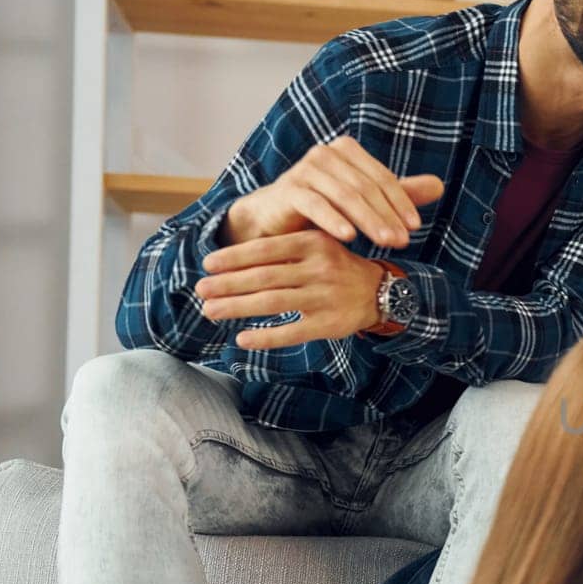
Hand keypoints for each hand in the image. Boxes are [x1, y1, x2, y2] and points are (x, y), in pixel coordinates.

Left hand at [196, 230, 384, 349]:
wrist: (382, 292)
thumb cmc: (338, 267)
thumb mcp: (317, 245)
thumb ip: (282, 248)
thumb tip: (232, 260)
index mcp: (313, 244)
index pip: (265, 250)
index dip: (233, 257)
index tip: (207, 264)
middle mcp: (319, 269)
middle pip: (264, 277)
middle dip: (227, 284)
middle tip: (200, 289)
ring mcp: (325, 298)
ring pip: (273, 303)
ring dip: (237, 307)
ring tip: (210, 311)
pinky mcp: (329, 324)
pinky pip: (292, 332)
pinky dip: (265, 337)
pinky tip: (242, 338)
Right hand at [222, 135, 443, 248]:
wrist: (273, 219)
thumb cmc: (323, 208)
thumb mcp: (364, 201)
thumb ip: (399, 192)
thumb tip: (440, 185)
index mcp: (346, 151)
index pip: (381, 177)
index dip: (401, 201)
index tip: (416, 226)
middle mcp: (325, 154)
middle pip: (366, 187)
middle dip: (388, 215)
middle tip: (404, 241)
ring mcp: (305, 170)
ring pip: (345, 196)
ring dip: (369, 221)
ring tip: (387, 243)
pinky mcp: (288, 190)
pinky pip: (316, 205)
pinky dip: (334, 220)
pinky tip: (350, 238)